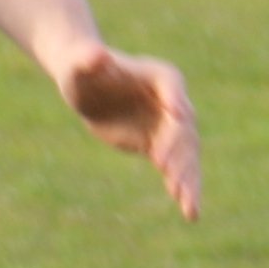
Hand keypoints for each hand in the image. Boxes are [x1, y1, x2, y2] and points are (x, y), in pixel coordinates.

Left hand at [51, 42, 200, 218]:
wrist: (88, 86)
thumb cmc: (82, 68)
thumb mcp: (79, 64)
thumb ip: (88, 59)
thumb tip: (95, 55)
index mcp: (159, 75)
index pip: (172, 85)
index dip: (175, 99)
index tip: (178, 117)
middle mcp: (172, 100)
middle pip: (183, 125)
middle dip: (178, 150)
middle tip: (167, 173)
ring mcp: (170, 125)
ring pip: (187, 153)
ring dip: (188, 178)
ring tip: (187, 205)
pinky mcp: (161, 145)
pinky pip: (178, 168)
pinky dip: (185, 188)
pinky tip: (189, 212)